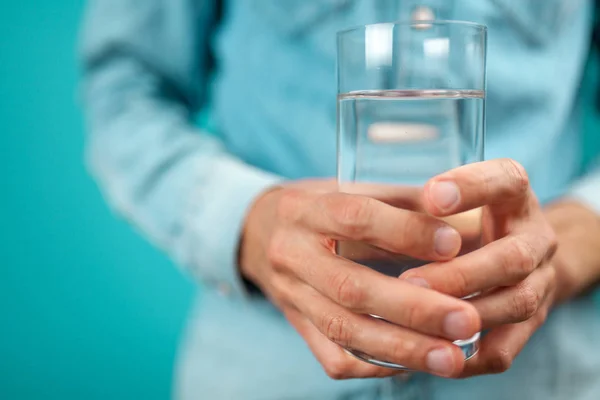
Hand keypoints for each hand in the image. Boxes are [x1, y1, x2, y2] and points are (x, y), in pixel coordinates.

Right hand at [240, 180, 480, 378]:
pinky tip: (415, 364)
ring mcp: (290, 296)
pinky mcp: (297, 326)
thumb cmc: (319, 207)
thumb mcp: (349, 188)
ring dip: (401, 349)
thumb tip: (465, 218)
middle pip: (350, 287)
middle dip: (412, 308)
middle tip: (466, 320)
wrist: (258, 232)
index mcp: (304, 209)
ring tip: (451, 358)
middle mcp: (291, 254)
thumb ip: (402, 201)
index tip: (454, 244)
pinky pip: (334, 357)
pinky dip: (377, 365)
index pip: (354, 218)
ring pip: (343, 330)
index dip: (404, 231)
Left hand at [400, 159, 557, 376]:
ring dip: (463, 315)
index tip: (431, 196)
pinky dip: (469, 356)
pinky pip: (506, 348)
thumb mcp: (451, 194)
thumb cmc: (466, 215)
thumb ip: (417, 195)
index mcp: (514, 194)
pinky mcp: (529, 322)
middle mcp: (535, 237)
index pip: (505, 180)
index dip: (472, 188)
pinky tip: (432, 355)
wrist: (518, 248)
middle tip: (409, 282)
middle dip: (461, 274)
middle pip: (513, 258)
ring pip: (514, 304)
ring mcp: (539, 282)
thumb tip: (357, 202)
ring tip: (415, 319)